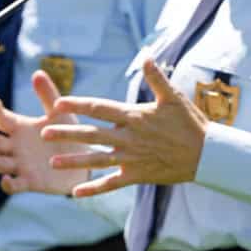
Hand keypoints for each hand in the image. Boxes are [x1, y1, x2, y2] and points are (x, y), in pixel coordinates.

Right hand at [0, 71, 89, 195]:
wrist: (85, 160)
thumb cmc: (68, 134)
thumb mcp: (59, 113)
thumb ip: (48, 95)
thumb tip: (37, 72)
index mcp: (20, 128)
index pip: (0, 119)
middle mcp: (15, 146)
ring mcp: (20, 164)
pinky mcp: (30, 181)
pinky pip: (15, 185)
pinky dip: (8, 184)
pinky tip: (6, 179)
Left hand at [42, 59, 207, 197]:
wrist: (206, 154)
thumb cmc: (190, 123)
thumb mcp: (174, 98)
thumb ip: (157, 78)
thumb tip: (147, 57)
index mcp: (134, 117)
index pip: (100, 108)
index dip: (78, 105)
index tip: (58, 103)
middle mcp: (129, 138)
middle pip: (92, 134)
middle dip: (67, 132)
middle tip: (45, 132)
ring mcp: (132, 158)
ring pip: (97, 160)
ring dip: (75, 161)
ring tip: (53, 162)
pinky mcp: (137, 175)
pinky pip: (112, 184)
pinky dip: (94, 189)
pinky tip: (76, 194)